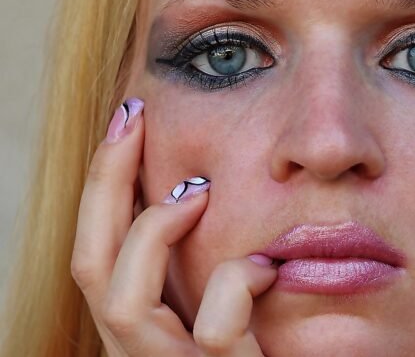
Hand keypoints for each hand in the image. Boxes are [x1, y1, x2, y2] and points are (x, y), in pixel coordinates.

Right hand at [71, 98, 275, 355]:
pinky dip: (236, 284)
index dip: (103, 187)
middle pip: (89, 267)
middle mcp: (145, 355)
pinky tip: (267, 267)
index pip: (98, 255)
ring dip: (154, 231)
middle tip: (134, 118)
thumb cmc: (289, 350)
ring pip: (122, 303)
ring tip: (200, 191)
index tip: (129, 121)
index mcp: (150, 330)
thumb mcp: (242, 300)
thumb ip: (217, 261)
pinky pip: (215, 332)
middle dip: (105, 183)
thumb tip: (208, 185)